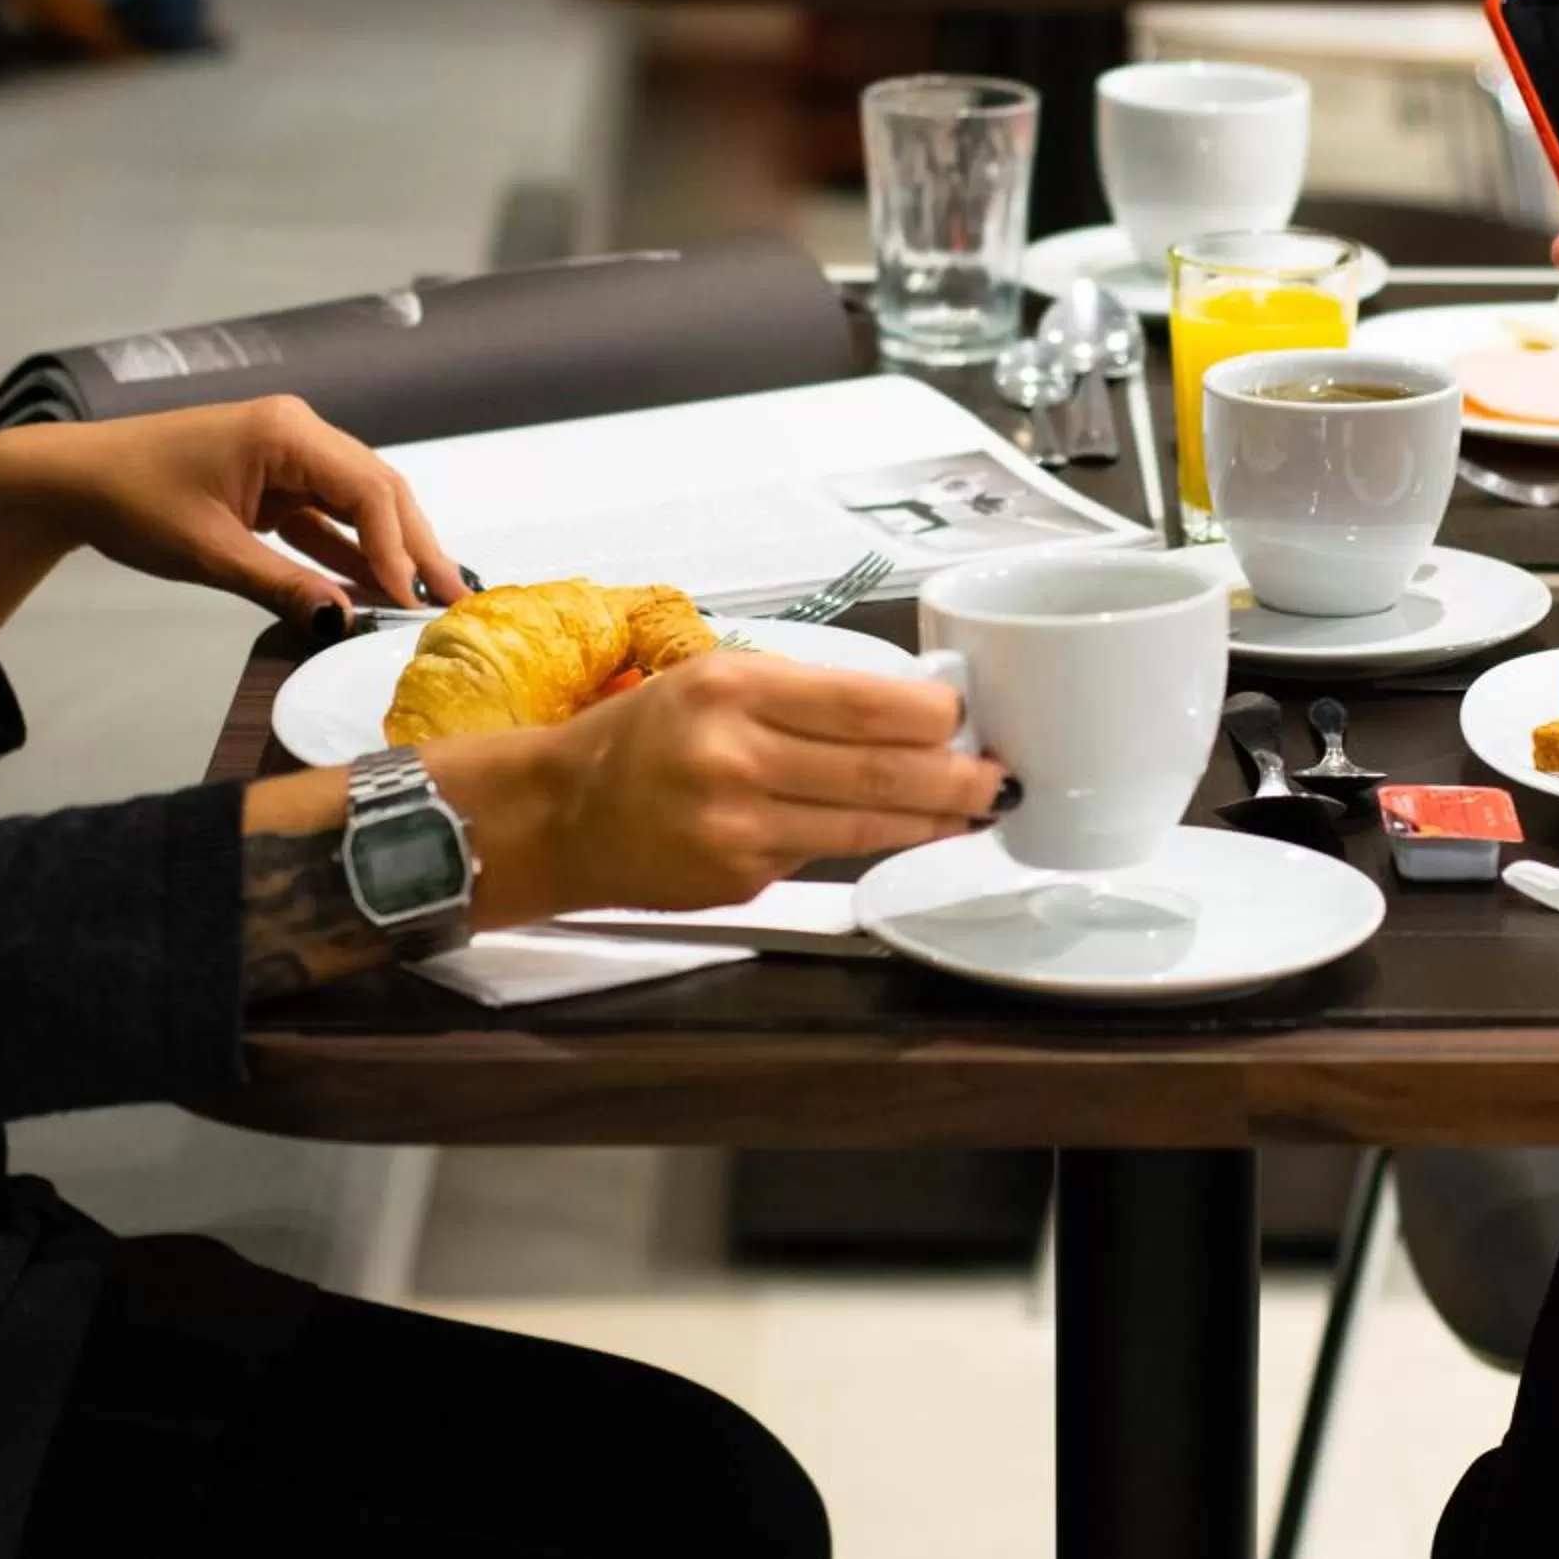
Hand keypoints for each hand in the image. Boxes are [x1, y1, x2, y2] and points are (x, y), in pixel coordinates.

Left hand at [0, 399, 467, 626]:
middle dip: (414, 546)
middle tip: (451, 598)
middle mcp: (298, 434)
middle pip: (379, 491)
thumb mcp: (209, 552)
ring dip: (388, 551)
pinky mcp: (275, 481)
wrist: (72, 480)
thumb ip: (282, 586)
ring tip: (425, 598)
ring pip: (360, 505)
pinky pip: (327, 517)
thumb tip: (342, 620)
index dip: (397, 546)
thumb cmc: (129, 499)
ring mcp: (288, 457)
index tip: (414, 597)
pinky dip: (349, 552)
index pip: (367, 489)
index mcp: (285, 432)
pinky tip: (373, 589)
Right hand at [541, 654, 1005, 912]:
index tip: (965, 718)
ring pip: (863, 828)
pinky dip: (869, 845)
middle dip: (953, 778)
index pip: (859, 703)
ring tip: (972, 809)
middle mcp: (733, 756)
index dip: (929, 718)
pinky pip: (823, 858)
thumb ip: (803, 695)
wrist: (562, 814)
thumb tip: (907, 713)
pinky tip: (899, 834)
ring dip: (930, 820)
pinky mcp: (739, 878)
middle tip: (996, 777)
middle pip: (876, 772)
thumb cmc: (644, 738)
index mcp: (732, 688)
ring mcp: (737, 826)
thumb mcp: (713, 680)